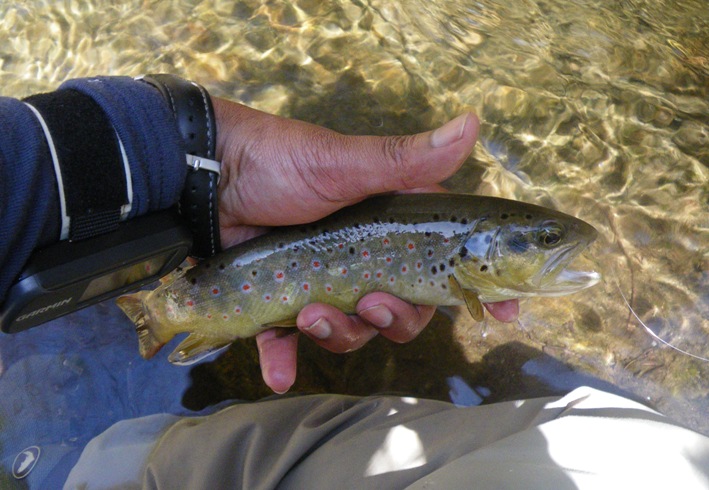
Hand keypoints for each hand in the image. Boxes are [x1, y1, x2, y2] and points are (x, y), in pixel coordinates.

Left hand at [212, 98, 518, 392]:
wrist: (203, 175)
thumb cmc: (278, 161)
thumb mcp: (344, 163)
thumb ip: (405, 160)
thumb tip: (473, 124)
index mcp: (390, 225)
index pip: (445, 261)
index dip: (475, 290)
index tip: (502, 315)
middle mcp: (363, 256)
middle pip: (400, 310)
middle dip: (392, 319)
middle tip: (370, 304)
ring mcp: (322, 281)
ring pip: (350, 330)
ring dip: (338, 334)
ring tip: (310, 312)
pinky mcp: (280, 300)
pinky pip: (290, 343)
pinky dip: (285, 360)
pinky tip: (278, 371)